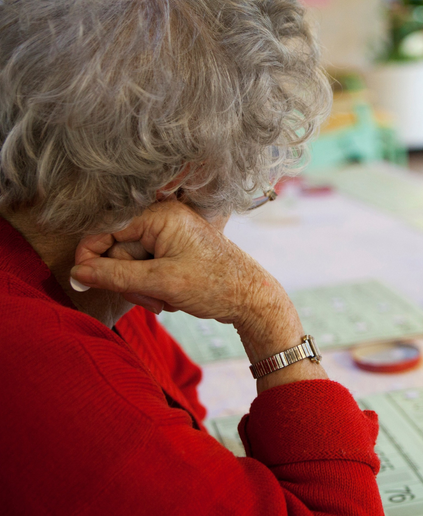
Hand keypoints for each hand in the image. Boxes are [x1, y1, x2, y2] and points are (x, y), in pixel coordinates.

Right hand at [69, 201, 304, 365]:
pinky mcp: (174, 253)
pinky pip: (146, 271)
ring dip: (142, 288)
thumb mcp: (161, 282)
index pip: (107, 229)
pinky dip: (153, 288)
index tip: (82, 279)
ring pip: (131, 266)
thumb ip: (115, 276)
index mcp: (161, 216)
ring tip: (166, 299)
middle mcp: (164, 220)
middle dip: (129, 280)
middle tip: (153, 298)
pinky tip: (172, 298)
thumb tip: (79, 272)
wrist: (251, 298)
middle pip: (119, 251)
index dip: (92, 255)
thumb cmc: (215, 285)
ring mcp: (170, 237)